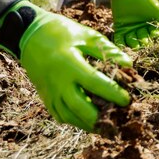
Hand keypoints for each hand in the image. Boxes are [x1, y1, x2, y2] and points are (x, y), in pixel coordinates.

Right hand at [0, 0, 131, 130]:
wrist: (30, 35)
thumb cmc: (62, 33)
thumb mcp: (87, 36)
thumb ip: (108, 51)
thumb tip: (129, 65)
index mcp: (69, 64)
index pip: (94, 84)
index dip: (112, 93)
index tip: (127, 100)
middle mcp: (58, 82)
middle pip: (80, 107)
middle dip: (101, 116)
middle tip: (119, 117)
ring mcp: (50, 92)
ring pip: (70, 116)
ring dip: (89, 123)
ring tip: (108, 125)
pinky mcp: (45, 97)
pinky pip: (61, 116)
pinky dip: (76, 121)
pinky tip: (90, 121)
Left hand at [106, 0, 158, 47]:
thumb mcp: (156, 9)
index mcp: (150, 23)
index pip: (154, 32)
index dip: (155, 34)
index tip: (155, 34)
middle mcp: (141, 27)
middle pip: (143, 38)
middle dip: (144, 40)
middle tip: (144, 41)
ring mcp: (130, 27)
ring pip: (132, 40)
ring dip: (133, 43)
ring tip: (134, 46)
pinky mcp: (120, 27)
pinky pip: (120, 38)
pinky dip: (120, 42)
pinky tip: (122, 45)